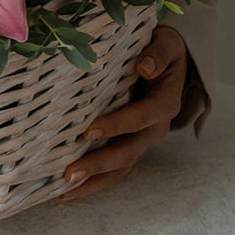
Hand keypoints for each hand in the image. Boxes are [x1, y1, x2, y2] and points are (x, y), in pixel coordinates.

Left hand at [62, 25, 187, 199]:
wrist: (170, 60)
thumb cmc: (162, 49)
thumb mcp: (166, 44)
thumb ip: (158, 54)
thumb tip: (144, 67)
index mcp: (164, 103)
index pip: (142, 117)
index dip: (118, 124)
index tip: (89, 130)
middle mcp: (155, 127)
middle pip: (128, 151)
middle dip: (98, 164)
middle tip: (69, 173)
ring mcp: (142, 139)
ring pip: (120, 167)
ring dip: (94, 180)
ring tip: (64, 191)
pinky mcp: (130, 142)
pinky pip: (114, 167)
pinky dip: (94, 180)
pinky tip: (68, 190)